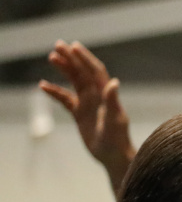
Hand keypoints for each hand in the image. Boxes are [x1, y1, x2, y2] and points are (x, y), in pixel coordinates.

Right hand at [39, 41, 135, 188]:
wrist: (113, 156)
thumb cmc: (118, 139)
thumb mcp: (115, 120)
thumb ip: (112, 101)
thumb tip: (114, 82)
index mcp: (106, 95)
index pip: (95, 71)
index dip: (85, 58)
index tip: (73, 46)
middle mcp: (98, 96)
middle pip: (83, 72)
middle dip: (72, 58)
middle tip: (58, 44)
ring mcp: (88, 104)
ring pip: (74, 82)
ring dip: (64, 70)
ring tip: (52, 57)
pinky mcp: (79, 114)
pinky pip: (65, 99)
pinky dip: (55, 92)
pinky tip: (43, 86)